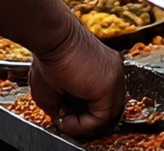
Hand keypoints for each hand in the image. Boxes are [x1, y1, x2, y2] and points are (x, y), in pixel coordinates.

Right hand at [28, 17, 125, 136]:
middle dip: (86, 122)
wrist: (52, 37)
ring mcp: (114, 77)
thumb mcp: (54, 87)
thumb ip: (63, 105)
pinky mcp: (109, 85)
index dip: (84, 115)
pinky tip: (67, 119)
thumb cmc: (49, 54)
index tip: (65, 116)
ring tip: (64, 120)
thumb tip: (63, 119)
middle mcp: (113, 71)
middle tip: (66, 122)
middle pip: (109, 109)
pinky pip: (102, 118)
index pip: (104, 101)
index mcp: (104, 68)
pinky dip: (83, 125)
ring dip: (84, 125)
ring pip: (108, 116)